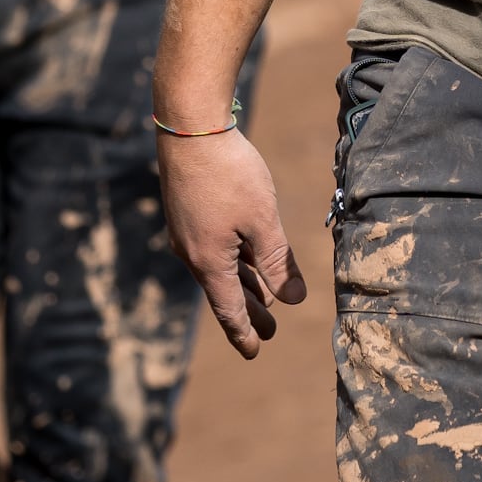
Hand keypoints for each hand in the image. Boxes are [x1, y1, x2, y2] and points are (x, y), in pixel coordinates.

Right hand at [160, 126, 308, 356]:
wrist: (189, 128)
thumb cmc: (229, 173)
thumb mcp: (262, 220)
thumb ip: (277, 261)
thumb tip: (293, 300)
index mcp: (210, 262)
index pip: (229, 310)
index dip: (244, 333)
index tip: (254, 353)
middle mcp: (193, 253)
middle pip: (225, 293)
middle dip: (249, 313)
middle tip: (269, 332)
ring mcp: (188, 233)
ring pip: (220, 269)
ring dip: (243, 286)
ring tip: (264, 302)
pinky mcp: (189, 213)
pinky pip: (214, 249)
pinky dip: (234, 262)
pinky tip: (246, 258)